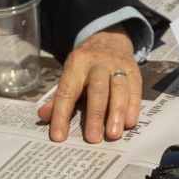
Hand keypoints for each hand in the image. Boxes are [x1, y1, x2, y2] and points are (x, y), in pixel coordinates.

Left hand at [37, 24, 140, 142]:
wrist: (110, 40)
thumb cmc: (86, 66)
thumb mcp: (70, 76)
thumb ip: (58, 98)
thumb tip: (43, 116)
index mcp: (76, 64)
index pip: (67, 92)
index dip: (62, 115)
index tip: (59, 136)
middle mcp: (98, 64)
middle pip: (97, 89)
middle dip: (95, 115)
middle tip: (93, 139)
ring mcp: (118, 67)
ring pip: (119, 89)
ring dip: (117, 113)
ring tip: (113, 135)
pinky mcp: (134, 72)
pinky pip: (135, 90)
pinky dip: (133, 108)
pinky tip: (129, 123)